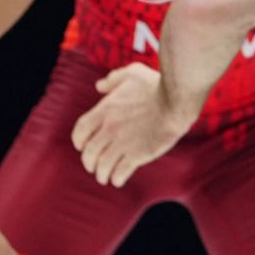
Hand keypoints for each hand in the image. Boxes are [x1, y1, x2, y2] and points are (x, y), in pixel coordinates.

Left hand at [70, 63, 191, 186]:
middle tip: (93, 167)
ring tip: (105, 178)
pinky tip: (118, 180)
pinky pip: (120, 172)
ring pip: (103, 166)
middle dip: (89, 163)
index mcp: (105, 110)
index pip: (80, 130)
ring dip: (101, 174)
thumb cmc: (156, 86)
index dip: (78, 141)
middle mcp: (110, 128)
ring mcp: (123, 143)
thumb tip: (99, 86)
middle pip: (89, 152)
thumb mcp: (132, 73)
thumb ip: (113, 79)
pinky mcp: (138, 154)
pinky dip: (117, 179)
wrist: (176, 102)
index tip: (81, 146)